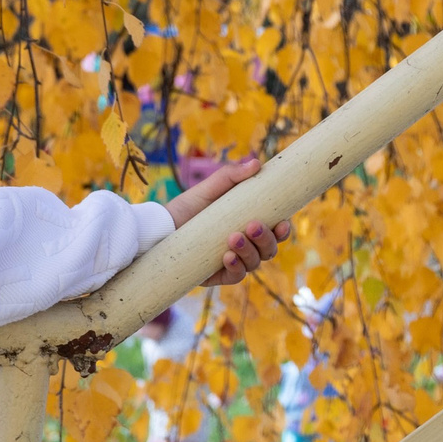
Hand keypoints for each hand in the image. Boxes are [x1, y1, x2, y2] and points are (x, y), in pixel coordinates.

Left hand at [164, 155, 292, 285]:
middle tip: (251, 225)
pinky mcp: (216, 275)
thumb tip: (256, 164)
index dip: (283, 231)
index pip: (275, 232)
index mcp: (248, 227)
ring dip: (249, 251)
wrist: (159, 227)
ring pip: (255, 263)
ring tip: (233, 237)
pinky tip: (227, 257)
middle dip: (265, 239)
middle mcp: (244, 246)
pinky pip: (235, 277)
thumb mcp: (208, 189)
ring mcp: (232, 262)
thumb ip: (230, 176)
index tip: (282, 223)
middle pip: (269, 249)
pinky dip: (236, 268)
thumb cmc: (187, 207)